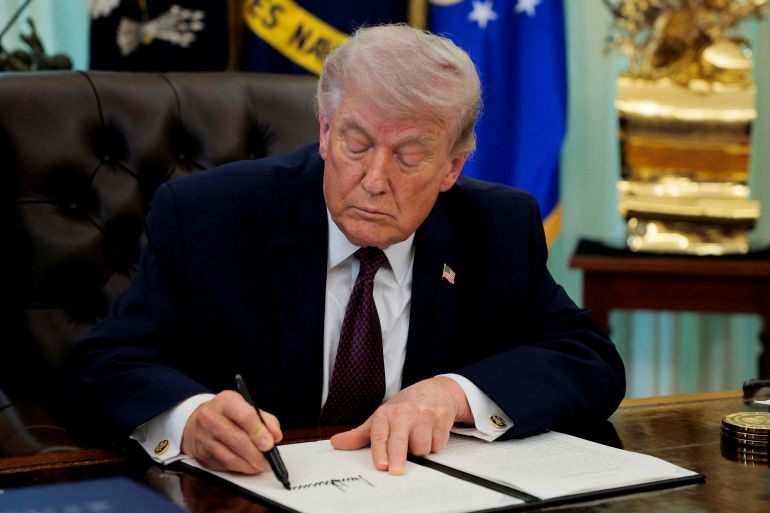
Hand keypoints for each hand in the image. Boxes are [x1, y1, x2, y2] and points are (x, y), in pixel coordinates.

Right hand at [181, 390, 282, 473]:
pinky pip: (223, 466)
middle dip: (256, 454)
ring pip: (230, 457)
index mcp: (226, 402)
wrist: (196, 422)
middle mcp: (210, 418)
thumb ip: (265, 420)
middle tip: (268, 461)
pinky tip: (247, 466)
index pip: (245, 416)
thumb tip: (276, 436)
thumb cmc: (226, 414)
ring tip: (260, 466)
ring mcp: (203, 437)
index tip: (270, 444)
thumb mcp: (246, 407)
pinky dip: (239, 469)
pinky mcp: (201, 454)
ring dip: (249, 465)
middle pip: (237, 440)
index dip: (259, 432)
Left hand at [330, 376, 471, 474]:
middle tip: (395, 471)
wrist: (436, 391)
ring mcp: (424, 415)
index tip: (381, 465)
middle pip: (400, 440)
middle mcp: (404, 413)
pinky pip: (437, 444)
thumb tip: (336, 443)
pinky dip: (434, 444)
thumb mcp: (381, 417)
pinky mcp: (442, 418)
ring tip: (418, 439)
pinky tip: (431, 434)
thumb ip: (359, 434)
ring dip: (420, 450)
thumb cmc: (406, 407)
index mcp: (386, 414)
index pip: (380, 434)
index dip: (380, 450)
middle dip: (397, 457)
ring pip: (421, 446)